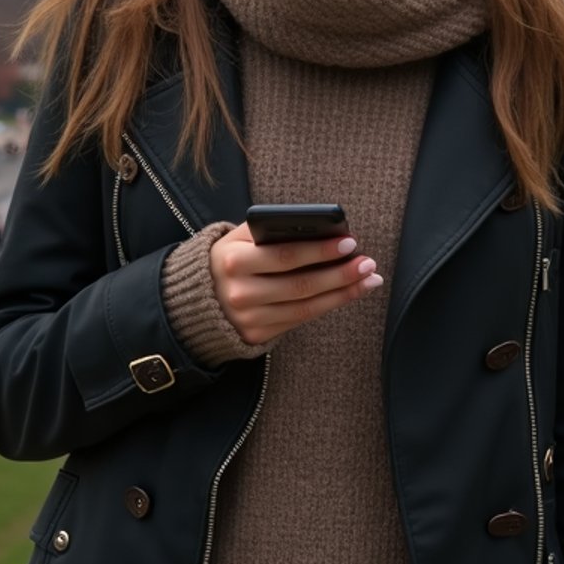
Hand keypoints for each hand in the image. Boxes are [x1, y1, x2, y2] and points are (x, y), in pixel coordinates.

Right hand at [209, 225, 382, 344]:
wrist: (195, 300)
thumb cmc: (228, 258)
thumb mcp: (237, 238)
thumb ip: (269, 230)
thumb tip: (317, 228)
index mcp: (234, 261)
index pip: (284, 256)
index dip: (319, 250)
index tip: (349, 242)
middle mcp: (241, 293)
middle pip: (300, 285)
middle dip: (340, 274)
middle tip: (368, 263)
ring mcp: (250, 318)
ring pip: (305, 307)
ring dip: (342, 293)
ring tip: (368, 279)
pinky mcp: (258, 336)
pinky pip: (300, 320)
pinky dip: (328, 306)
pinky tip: (348, 294)